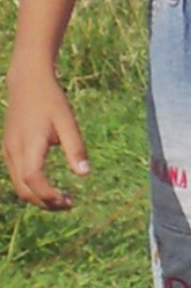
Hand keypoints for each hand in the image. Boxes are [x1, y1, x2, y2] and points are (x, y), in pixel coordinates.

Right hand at [4, 67, 89, 209]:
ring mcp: (8, 151)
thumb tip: (84, 174)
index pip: (33, 179)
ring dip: (39, 197)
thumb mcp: (68, 122)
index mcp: (28, 144)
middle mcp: (14, 151)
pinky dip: (32, 187)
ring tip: (62, 199)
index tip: (69, 201)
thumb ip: (75, 148)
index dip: (48, 195)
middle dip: (45, 202)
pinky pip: (17, 176)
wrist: (28, 83)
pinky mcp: (9, 149)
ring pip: (18, 185)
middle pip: (23, 189)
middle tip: (69, 204)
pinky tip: (49, 185)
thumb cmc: (51, 100)